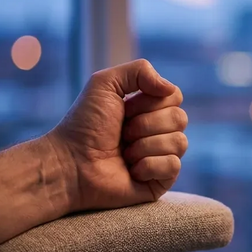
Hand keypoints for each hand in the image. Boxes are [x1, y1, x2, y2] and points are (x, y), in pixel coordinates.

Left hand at [48, 59, 187, 211]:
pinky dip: (149, 165)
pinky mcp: (161, 181)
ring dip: (145, 146)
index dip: (150, 102)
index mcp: (149, 108)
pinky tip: (132, 170)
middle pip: (180, 118)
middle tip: (122, 133)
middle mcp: (158, 131)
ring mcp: (161, 156)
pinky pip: (174, 166)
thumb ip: (140, 70)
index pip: (174, 96)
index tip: (125, 109)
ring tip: (124, 153)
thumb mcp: (105, 83)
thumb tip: (170, 89)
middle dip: (145, 125)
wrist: (71, 164)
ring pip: (180, 142)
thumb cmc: (84, 125)